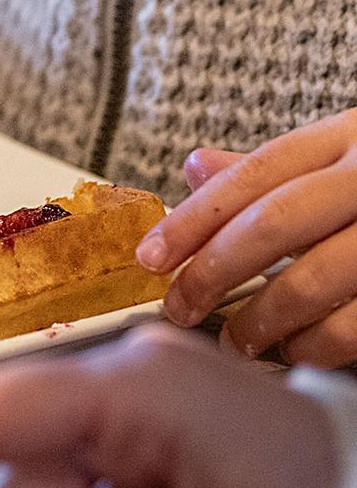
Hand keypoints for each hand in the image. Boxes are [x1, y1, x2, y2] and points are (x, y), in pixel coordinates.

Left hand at [138, 111, 356, 363]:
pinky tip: (299, 352)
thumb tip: (196, 167)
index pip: (257, 174)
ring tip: (238, 340)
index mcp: (355, 135)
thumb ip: (279, 170)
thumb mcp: (350, 155)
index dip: (195, 217)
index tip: (151, 257)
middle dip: (213, 272)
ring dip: (264, 320)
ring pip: (317, 280)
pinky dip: (321, 345)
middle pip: (275, 224)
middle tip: (179, 306)